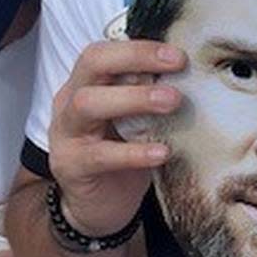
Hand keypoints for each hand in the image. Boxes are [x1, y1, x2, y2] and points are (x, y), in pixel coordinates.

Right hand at [49, 38, 185, 236]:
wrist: (98, 208)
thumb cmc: (123, 157)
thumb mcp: (137, 122)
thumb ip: (150, 97)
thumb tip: (190, 75)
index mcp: (85, 85)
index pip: (104, 51)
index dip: (139, 48)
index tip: (178, 55)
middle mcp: (70, 102)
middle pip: (92, 65)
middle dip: (136, 59)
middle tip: (177, 67)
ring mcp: (66, 134)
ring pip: (89, 104)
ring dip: (134, 98)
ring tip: (171, 102)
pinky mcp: (72, 167)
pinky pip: (100, 155)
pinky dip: (134, 152)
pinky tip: (162, 151)